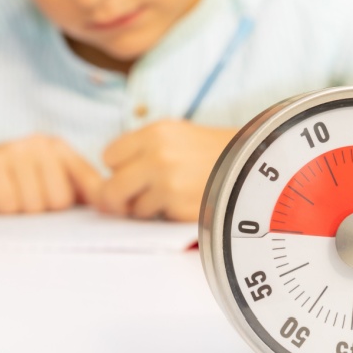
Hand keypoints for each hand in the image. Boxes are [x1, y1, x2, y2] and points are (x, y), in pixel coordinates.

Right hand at [0, 135, 102, 213]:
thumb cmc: (9, 183)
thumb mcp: (46, 181)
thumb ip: (78, 191)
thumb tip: (115, 206)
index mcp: (58, 148)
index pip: (89, 184)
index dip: (92, 204)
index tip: (89, 216)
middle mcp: (39, 144)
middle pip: (59, 201)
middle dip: (41, 211)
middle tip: (23, 198)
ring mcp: (14, 151)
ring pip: (33, 206)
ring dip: (18, 212)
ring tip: (8, 196)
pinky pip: (8, 206)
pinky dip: (0, 211)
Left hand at [99, 120, 237, 221]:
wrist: (251, 163)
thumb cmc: (208, 150)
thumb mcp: (173, 135)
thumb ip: (138, 153)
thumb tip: (102, 192)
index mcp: (155, 133)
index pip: (109, 156)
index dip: (119, 167)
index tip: (133, 170)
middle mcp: (158, 156)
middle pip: (112, 188)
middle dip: (118, 197)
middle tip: (131, 198)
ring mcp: (168, 184)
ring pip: (132, 207)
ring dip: (145, 206)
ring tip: (170, 193)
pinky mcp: (180, 207)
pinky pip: (155, 218)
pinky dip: (164, 214)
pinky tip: (183, 201)